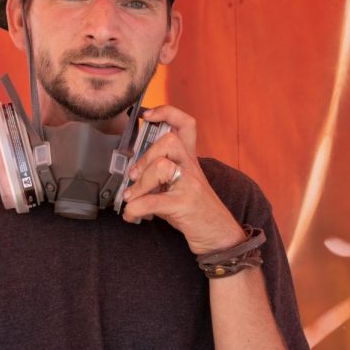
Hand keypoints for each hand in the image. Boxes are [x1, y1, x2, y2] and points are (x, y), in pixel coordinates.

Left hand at [121, 105, 245, 254]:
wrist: (219, 236)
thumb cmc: (195, 210)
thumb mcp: (180, 185)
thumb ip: (160, 175)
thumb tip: (130, 175)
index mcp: (190, 159)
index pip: (186, 124)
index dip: (167, 113)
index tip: (147, 115)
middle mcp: (191, 167)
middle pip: (169, 142)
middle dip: (145, 158)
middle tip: (135, 176)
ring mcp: (190, 185)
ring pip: (160, 167)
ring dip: (139, 185)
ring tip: (132, 198)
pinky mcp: (184, 205)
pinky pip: (152, 201)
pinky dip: (135, 209)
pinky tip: (131, 215)